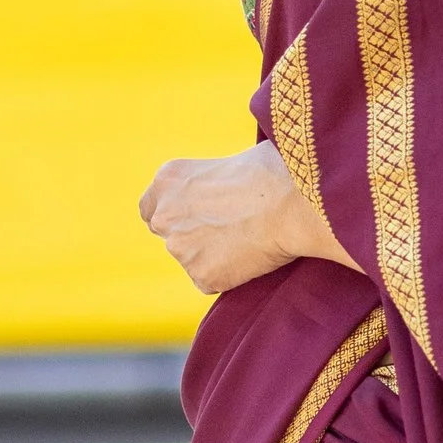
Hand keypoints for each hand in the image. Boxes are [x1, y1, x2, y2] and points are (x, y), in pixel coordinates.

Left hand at [138, 141, 356, 293]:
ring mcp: (180, 249)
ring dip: (213, 256)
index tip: (195, 218)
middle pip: (170, 236)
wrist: (292, 202)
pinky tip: (251, 256)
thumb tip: (219, 192)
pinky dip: (229, 274)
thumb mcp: (226, 162)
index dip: (175, 215)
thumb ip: (207, 183)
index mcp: (167, 180)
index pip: (150, 210)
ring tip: (248, 240)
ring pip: (193, 260)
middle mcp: (165, 215)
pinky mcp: (201, 276)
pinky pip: (212, 280)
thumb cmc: (272, 172)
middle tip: (228, 230)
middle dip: (193, 236)